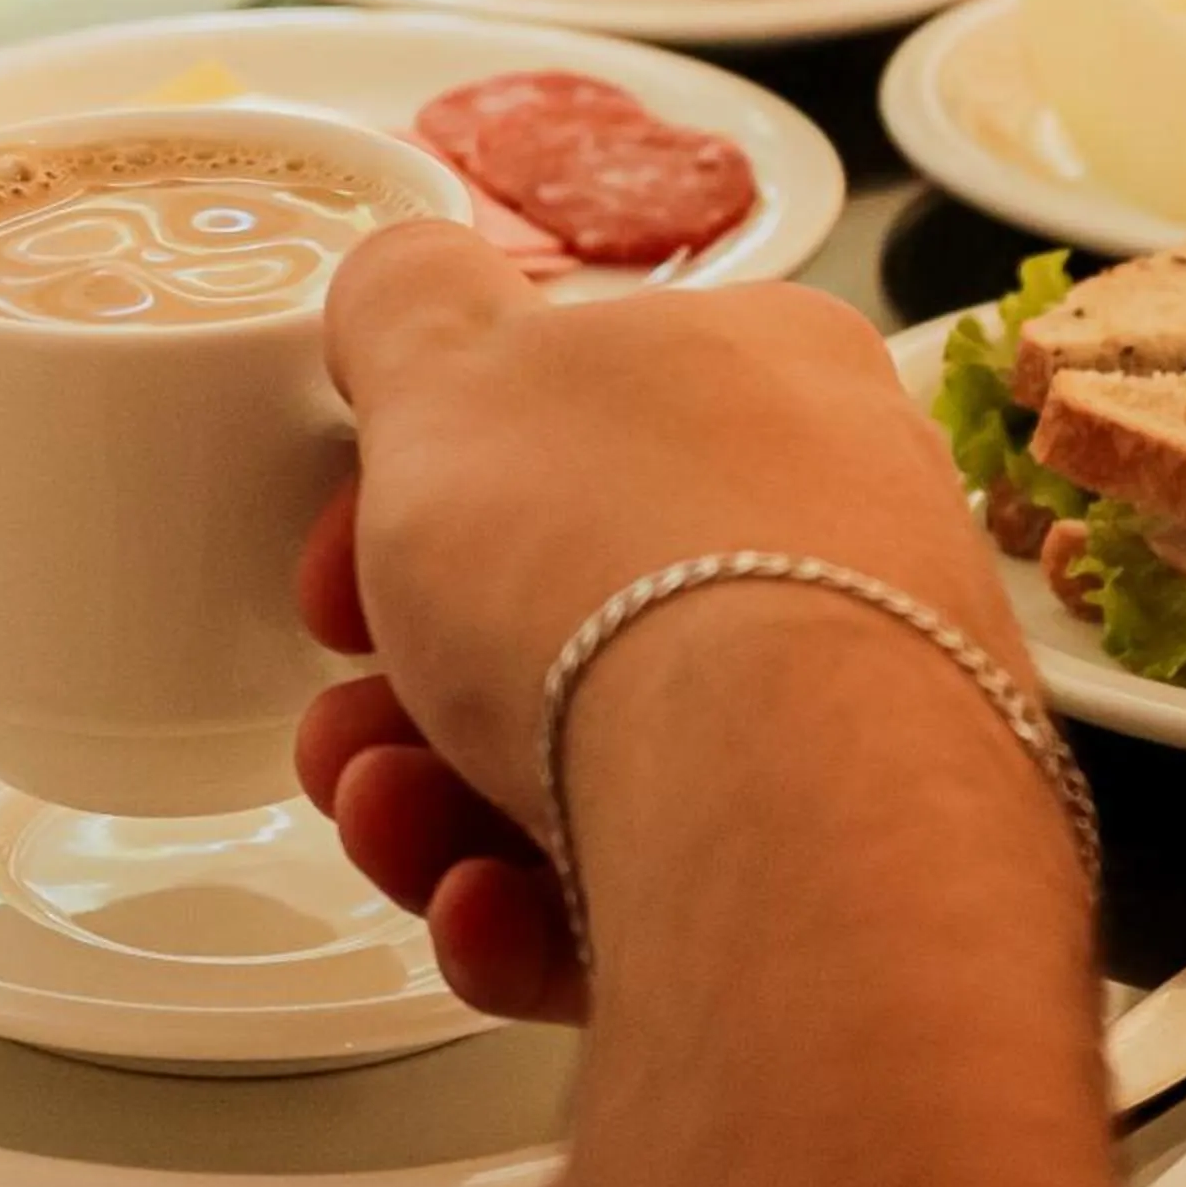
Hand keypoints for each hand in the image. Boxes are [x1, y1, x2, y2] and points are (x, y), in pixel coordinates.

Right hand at [294, 226, 1033, 1023]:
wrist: (779, 816)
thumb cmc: (622, 562)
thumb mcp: (446, 365)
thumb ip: (407, 303)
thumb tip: (402, 278)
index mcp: (763, 373)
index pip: (565, 420)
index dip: (411, 496)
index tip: (336, 566)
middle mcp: (834, 533)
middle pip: (559, 606)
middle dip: (407, 680)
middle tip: (341, 727)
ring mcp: (849, 716)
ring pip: (593, 758)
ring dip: (441, 799)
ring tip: (388, 821)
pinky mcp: (836, 876)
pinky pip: (655, 884)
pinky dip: (544, 904)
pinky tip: (487, 908)